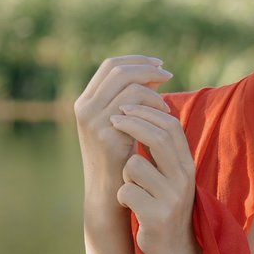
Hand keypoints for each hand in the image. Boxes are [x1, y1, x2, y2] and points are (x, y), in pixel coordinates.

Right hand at [74, 55, 172, 210]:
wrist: (107, 193)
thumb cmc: (118, 159)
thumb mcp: (122, 124)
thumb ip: (132, 100)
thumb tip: (156, 74)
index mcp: (85, 102)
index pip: (110, 66)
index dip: (136, 60)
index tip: (158, 64)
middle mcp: (84, 108)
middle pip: (118, 70)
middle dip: (147, 68)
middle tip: (168, 74)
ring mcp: (93, 121)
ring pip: (130, 86)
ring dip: (154, 91)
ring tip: (166, 105)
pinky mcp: (107, 134)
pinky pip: (136, 106)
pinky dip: (154, 105)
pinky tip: (165, 115)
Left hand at [109, 94, 199, 253]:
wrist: (174, 251)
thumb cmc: (164, 206)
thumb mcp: (170, 176)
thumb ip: (162, 150)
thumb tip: (143, 112)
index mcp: (187, 166)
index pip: (171, 126)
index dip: (147, 112)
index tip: (125, 107)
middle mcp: (184, 179)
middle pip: (158, 137)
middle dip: (131, 124)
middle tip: (112, 120)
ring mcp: (171, 198)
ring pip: (134, 165)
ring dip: (124, 173)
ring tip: (130, 187)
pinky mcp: (156, 216)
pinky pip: (126, 191)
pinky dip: (121, 196)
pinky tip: (129, 206)